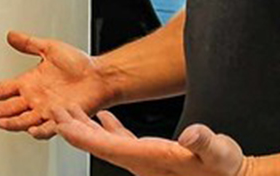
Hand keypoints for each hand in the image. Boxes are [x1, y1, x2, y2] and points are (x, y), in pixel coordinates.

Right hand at [0, 31, 113, 139]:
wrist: (100, 76)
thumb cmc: (80, 63)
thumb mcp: (50, 47)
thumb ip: (29, 43)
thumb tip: (11, 35)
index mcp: (30, 82)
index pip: (4, 89)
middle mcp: (36, 98)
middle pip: (9, 107)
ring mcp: (47, 109)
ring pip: (24, 119)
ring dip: (12, 122)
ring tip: (0, 123)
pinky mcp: (61, 117)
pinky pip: (47, 127)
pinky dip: (39, 130)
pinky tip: (30, 130)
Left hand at [54, 106, 249, 175]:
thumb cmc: (225, 168)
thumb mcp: (218, 152)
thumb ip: (203, 142)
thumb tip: (190, 135)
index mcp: (150, 159)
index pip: (107, 147)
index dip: (82, 135)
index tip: (61, 124)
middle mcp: (141, 161)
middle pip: (98, 144)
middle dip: (74, 127)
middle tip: (54, 110)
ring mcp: (144, 158)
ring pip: (106, 141)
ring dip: (85, 126)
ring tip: (68, 111)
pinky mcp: (152, 154)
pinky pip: (121, 140)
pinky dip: (108, 127)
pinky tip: (103, 117)